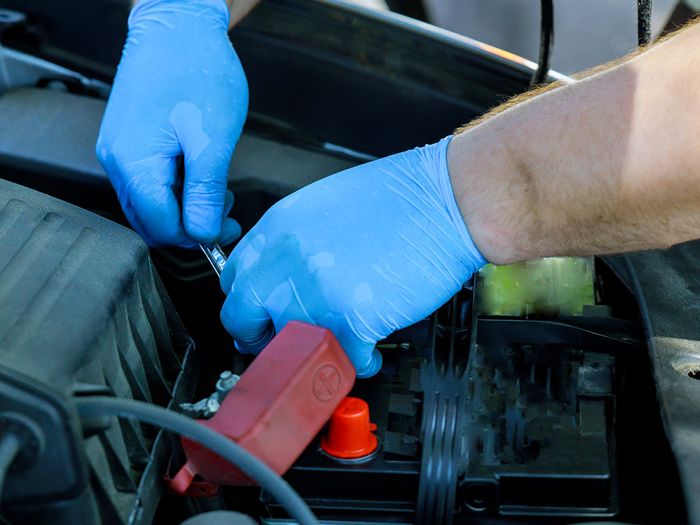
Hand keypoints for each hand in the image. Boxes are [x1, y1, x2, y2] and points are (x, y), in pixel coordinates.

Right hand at [96, 0, 247, 246]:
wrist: (177, 25)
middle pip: (151, 220)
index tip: (227, 227)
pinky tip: (198, 169)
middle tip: (225, 207)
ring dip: (185, 206)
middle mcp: (117, 162)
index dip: (197, 235)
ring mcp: (118, 151)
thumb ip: (206, 191)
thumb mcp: (212, 138)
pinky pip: (147, 181)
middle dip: (191, 223)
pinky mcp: (126, 141)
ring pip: (150, 203)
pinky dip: (175, 187)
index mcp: (135, 164)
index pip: (162, 227)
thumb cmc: (196, 71)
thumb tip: (203, 233)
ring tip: (216, 185)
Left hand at [219, 137, 485, 376]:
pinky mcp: (353, 318)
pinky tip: (370, 352)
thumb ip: (295, 243)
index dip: (248, 303)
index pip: (233, 278)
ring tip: (337, 347)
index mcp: (279, 227)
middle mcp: (288, 259)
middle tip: (289, 342)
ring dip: (311, 353)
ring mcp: (317, 291)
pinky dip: (357, 364)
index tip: (262, 315)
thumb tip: (283, 279)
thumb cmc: (403, 198)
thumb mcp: (326, 205)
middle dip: (263, 338)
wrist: (449, 199)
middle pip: (242, 319)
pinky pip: (340, 361)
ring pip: (287, 347)